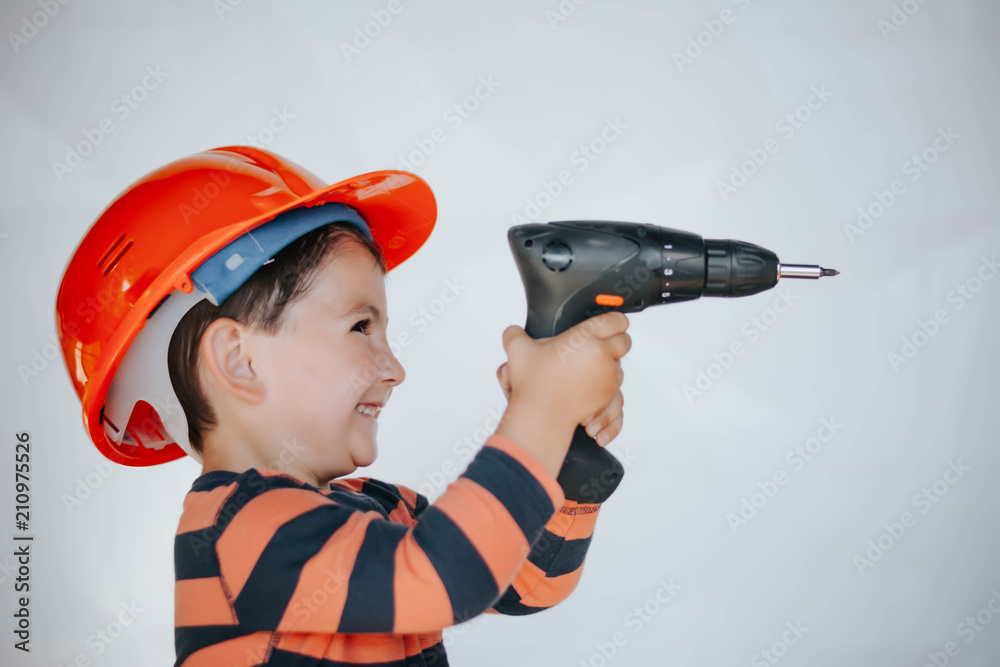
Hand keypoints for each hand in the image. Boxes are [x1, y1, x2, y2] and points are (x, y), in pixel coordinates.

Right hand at [493, 311, 630, 479]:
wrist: (540, 416)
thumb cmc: (533, 384)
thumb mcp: (518, 351)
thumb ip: (515, 334)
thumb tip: (513, 331)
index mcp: (585, 338)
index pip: (615, 320)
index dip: (615, 320)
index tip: (609, 324)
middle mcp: (602, 356)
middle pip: (625, 341)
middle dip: (616, 342)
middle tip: (602, 345)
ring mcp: (608, 377)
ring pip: (621, 366)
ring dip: (609, 366)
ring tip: (590, 369)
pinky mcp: (607, 396)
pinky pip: (617, 388)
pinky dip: (607, 388)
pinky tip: (595, 387)